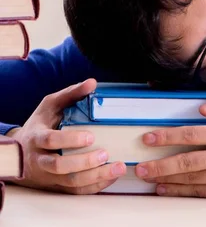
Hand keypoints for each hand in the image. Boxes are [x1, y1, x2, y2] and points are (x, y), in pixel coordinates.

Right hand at [11, 79, 126, 193]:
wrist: (19, 152)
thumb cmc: (41, 125)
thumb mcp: (50, 105)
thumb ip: (71, 94)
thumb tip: (92, 83)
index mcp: (37, 138)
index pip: (50, 141)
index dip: (70, 140)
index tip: (90, 137)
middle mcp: (40, 160)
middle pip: (60, 166)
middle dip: (84, 162)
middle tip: (105, 154)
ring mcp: (48, 176)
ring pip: (70, 182)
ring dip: (96, 177)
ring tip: (117, 168)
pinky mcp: (57, 186)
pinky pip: (76, 191)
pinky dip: (95, 186)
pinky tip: (111, 177)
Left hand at [135, 94, 205, 198]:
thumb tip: (202, 109)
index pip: (192, 134)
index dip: (167, 136)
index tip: (150, 138)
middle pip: (186, 160)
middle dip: (159, 163)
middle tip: (141, 166)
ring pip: (190, 179)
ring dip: (166, 178)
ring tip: (148, 178)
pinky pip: (200, 192)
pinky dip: (181, 191)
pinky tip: (168, 189)